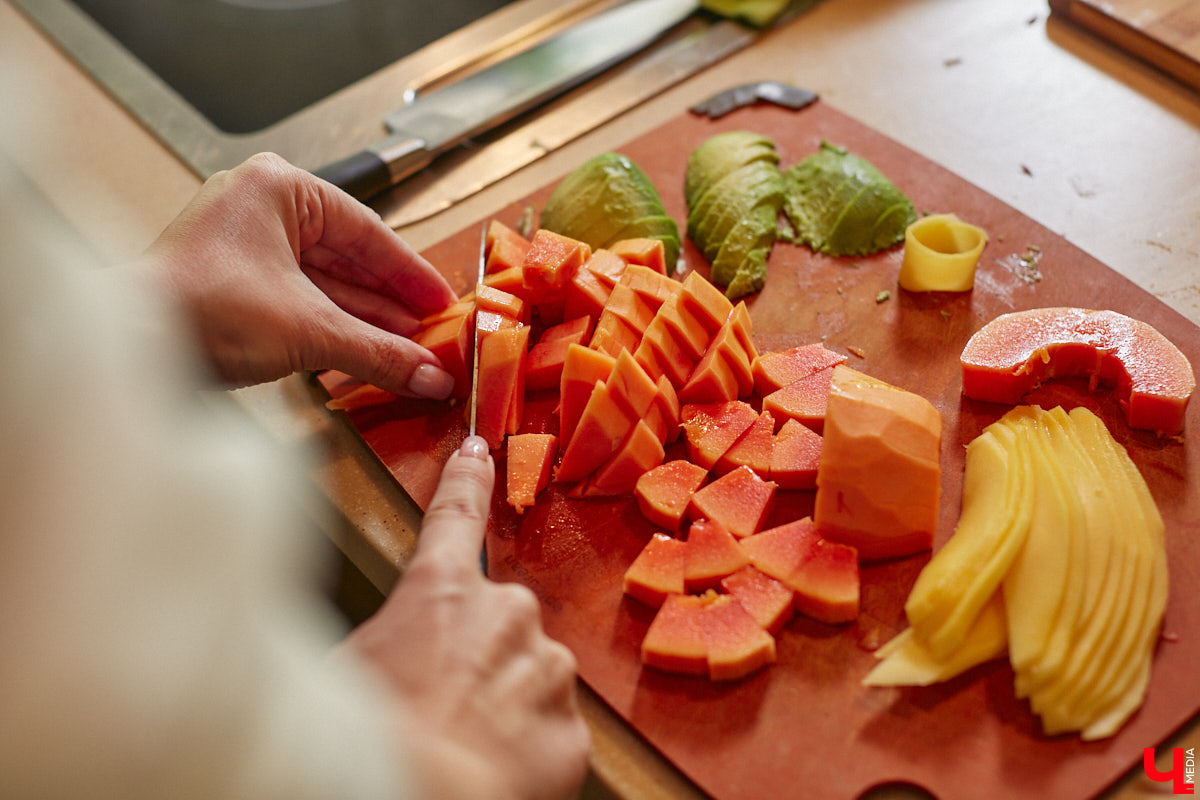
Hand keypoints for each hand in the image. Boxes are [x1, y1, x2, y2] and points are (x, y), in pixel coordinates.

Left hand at [129, 153, 459, 397]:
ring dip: (364, 320)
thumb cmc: (196, 308)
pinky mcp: (231, 284)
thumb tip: (429, 374)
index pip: (367, 230)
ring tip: (407, 349)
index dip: (410, 273)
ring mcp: (242, 246)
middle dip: (390, 302)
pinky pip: (298, 300)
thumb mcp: (310, 330)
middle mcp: (258, 208)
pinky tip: (364, 353)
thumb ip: (379, 352)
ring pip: (323, 283)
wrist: (129, 348)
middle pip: (347, 257)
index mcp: (277, 189)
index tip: (441, 301)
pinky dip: (331, 327)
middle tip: (430, 330)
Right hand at [344, 436, 589, 799]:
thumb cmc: (370, 740)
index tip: (478, 448)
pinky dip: (522, 749)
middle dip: (475, 655)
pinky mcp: (572, 728)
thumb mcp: (342, 667)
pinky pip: (547, 730)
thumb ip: (380, 635)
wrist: (426, 799)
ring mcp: (547, 669)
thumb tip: (379, 642)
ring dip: (500, 703)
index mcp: (441, 590)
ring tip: (458, 745)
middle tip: (436, 704)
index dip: (466, 478)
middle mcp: (507, 614)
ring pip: (527, 676)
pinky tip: (489, 770)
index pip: (454, 514)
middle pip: (496, 622)